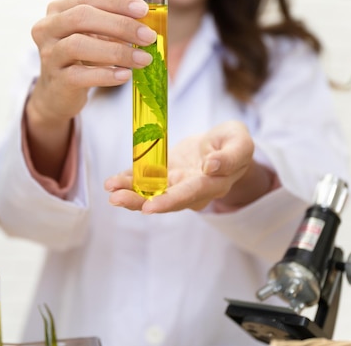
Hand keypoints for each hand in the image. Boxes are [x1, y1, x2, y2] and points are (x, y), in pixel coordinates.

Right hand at [27, 0, 157, 124]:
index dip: (117, 2)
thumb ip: (114, 25)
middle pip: (82, 17)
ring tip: (143, 59)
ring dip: (117, 51)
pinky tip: (125, 75)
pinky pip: (80, 75)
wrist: (58, 93)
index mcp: (58, 10)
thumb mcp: (94, 36)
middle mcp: (47, 28)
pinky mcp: (56, 80)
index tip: (144, 10)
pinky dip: (106, 75)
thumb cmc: (81, 58)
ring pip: (79, 45)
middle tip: (148, 37)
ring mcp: (49, 54)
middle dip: (120, 25)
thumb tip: (148, 23)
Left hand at [104, 121, 269, 213]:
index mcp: (211, 184)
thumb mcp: (240, 143)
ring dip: (128, 192)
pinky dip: (128, 180)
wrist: (222, 145)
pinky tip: (112, 181)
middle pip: (163, 199)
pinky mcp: (164, 174)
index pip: (188, 195)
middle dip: (138, 201)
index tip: (148, 207)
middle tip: (115, 199)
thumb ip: (231, 156)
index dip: (168, 202)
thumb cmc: (234, 143)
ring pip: (150, 192)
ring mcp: (174, 184)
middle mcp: (190, 190)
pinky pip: (144, 180)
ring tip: (110, 188)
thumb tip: (211, 167)